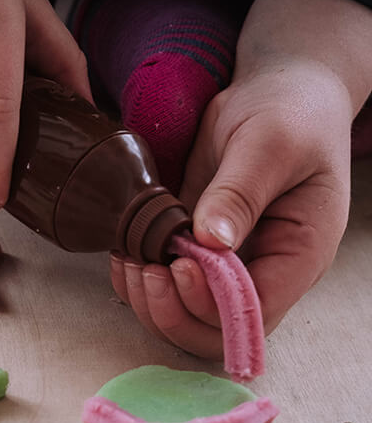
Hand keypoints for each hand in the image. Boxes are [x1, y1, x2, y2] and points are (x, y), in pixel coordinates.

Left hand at [111, 0, 370, 359]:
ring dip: (148, 302)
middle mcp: (265, 271)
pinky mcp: (195, 253)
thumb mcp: (270, 143)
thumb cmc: (288, 112)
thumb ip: (242, 191)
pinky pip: (164, 290)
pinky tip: (123, 254)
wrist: (276, 92)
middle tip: (145, 270)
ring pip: (185, 318)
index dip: (210, 304)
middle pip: (217, 330)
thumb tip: (211, 241)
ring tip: (129, 260)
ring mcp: (228, 266)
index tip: (178, 265)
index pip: (255, 311)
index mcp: (299, 253)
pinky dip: (137, 282)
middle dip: (172, 312)